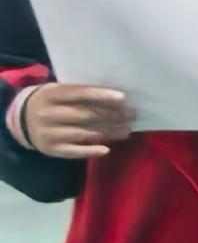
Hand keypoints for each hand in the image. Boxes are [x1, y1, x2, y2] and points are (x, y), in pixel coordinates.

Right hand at [11, 81, 132, 156]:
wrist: (20, 120)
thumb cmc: (50, 102)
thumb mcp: (58, 91)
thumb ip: (80, 92)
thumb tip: (115, 95)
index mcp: (50, 95)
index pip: (79, 93)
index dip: (101, 95)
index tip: (122, 97)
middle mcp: (47, 114)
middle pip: (84, 115)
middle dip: (111, 115)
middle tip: (131, 115)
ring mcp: (48, 133)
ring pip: (83, 133)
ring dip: (107, 132)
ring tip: (126, 130)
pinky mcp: (50, 149)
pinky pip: (73, 151)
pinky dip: (90, 151)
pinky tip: (106, 149)